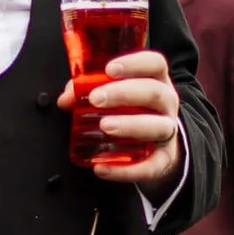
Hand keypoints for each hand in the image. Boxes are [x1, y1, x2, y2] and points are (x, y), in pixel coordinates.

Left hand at [55, 49, 181, 184]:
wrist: (155, 145)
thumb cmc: (132, 111)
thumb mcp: (116, 95)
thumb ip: (90, 91)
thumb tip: (66, 98)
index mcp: (156, 81)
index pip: (155, 64)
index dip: (135, 63)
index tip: (110, 69)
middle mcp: (166, 104)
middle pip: (154, 93)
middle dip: (124, 93)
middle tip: (96, 99)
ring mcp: (167, 131)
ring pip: (158, 127)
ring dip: (130, 125)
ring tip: (104, 126)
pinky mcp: (163, 160)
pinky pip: (150, 166)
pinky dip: (126, 170)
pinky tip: (102, 168)